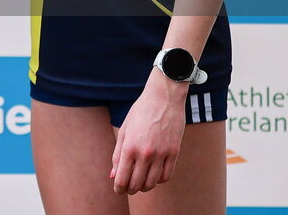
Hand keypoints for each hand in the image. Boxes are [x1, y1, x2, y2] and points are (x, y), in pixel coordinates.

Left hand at [110, 74, 186, 194]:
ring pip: (152, 183)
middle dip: (130, 189)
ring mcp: (161, 154)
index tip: (118, 189)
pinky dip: (159, 180)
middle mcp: (145, 153)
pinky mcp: (174, 153)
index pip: (122, 179)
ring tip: (140, 181)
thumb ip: (118, 154)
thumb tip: (113, 176)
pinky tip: (154, 174)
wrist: (163, 98)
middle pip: (137, 184)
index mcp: (129, 147)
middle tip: (128, 187)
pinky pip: (166, 176)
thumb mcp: (125, 130)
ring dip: (144, 186)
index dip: (119, 188)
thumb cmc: (140, 112)